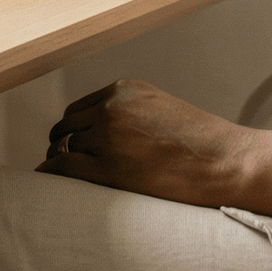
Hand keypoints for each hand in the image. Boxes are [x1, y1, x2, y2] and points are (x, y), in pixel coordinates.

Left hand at [37, 79, 258, 208]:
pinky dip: (50, 173)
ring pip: (62, 146)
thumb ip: (131, 114)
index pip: (80, 109)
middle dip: (63, 144)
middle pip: (67, 127)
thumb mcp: (162, 111)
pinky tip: (46, 180)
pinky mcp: (108, 167)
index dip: (74, 130)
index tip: (72, 144)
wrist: (225, 160)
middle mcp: (111, 107)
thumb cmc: (203, 143)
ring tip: (58, 176)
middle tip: (62, 162)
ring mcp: (108, 136)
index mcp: (124, 89)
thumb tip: (105, 135)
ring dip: (57, 159)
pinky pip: (63, 167)